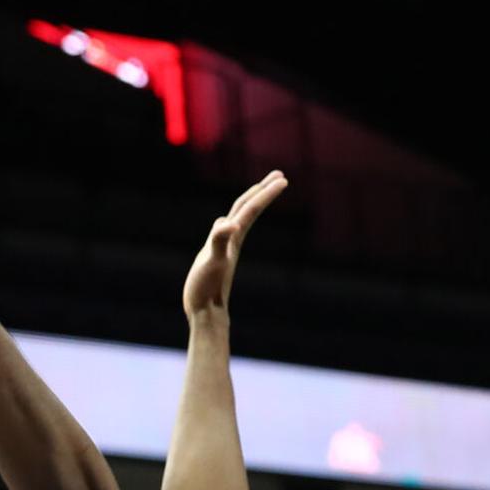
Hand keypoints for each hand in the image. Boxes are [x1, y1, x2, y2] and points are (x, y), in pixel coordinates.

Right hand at [182, 171, 286, 318]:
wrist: (206, 312)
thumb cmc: (207, 287)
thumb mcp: (211, 261)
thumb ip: (219, 241)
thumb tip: (231, 224)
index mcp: (233, 238)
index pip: (250, 210)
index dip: (264, 193)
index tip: (283, 179)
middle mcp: (232, 241)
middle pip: (249, 211)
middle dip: (262, 192)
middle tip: (278, 176)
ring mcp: (225, 249)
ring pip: (240, 220)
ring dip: (250, 204)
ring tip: (257, 193)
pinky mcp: (216, 258)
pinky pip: (225, 234)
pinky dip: (230, 222)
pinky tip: (230, 224)